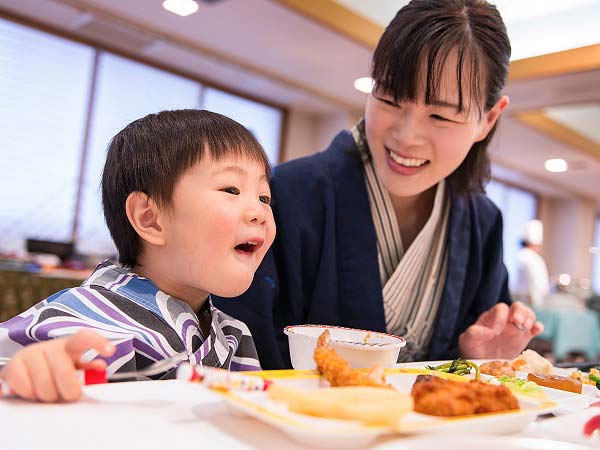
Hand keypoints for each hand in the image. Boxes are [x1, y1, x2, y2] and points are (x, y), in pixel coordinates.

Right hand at [0, 329, 114, 402]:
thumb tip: (101, 367)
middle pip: (65, 371)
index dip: (98, 342)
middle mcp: (50, 346)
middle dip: (69, 390)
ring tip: (49, 393)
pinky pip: (26, 387)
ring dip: (49, 395)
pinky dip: (31, 394)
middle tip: (70, 395)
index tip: (110, 351)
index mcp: (70, 345)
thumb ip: (88, 368)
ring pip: (45, 384)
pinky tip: (33, 390)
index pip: (85, 337)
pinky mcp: (13, 365)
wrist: (24, 367)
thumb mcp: (74, 366)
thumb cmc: (55, 368)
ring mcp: (31, 353)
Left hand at [458, 302, 543, 359]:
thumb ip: (474, 333)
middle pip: (517, 306)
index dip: (500, 318)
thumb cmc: (472, 348)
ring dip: (529, 318)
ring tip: (525, 327)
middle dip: (520, 312)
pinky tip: (537, 330)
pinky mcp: (523, 338)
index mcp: (491, 317)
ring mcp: (515, 328)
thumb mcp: (467, 341)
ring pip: (527, 315)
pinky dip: (538, 327)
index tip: (495, 333)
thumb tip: (490, 332)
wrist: (480, 362)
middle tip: (518, 321)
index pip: (500, 309)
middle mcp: (505, 319)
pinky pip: (534, 329)